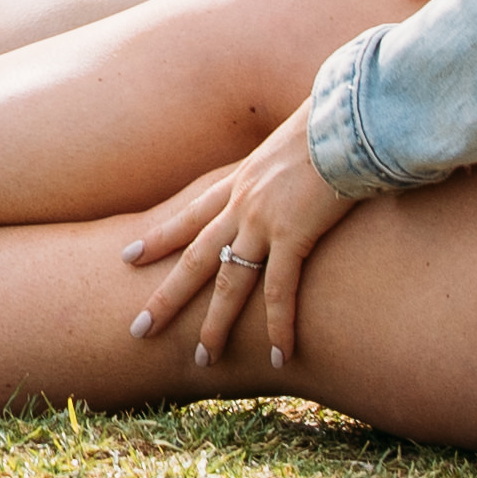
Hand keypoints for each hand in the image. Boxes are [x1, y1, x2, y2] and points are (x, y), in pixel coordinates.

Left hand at [122, 120, 361, 363]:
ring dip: (215, 325)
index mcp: (241, 179)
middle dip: (166, 296)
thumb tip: (303, 174)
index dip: (158, 236)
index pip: (190, 213)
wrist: (349, 117)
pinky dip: (279, 326)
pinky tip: (278, 356)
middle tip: (138, 328)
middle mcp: (242, 202)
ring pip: (229, 282)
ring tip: (202, 360)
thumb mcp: (299, 143)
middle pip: (194, 257)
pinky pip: (281, 291)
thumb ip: (292, 165)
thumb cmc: (335, 125)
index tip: (127, 255)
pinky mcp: (294, 234)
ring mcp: (263, 220)